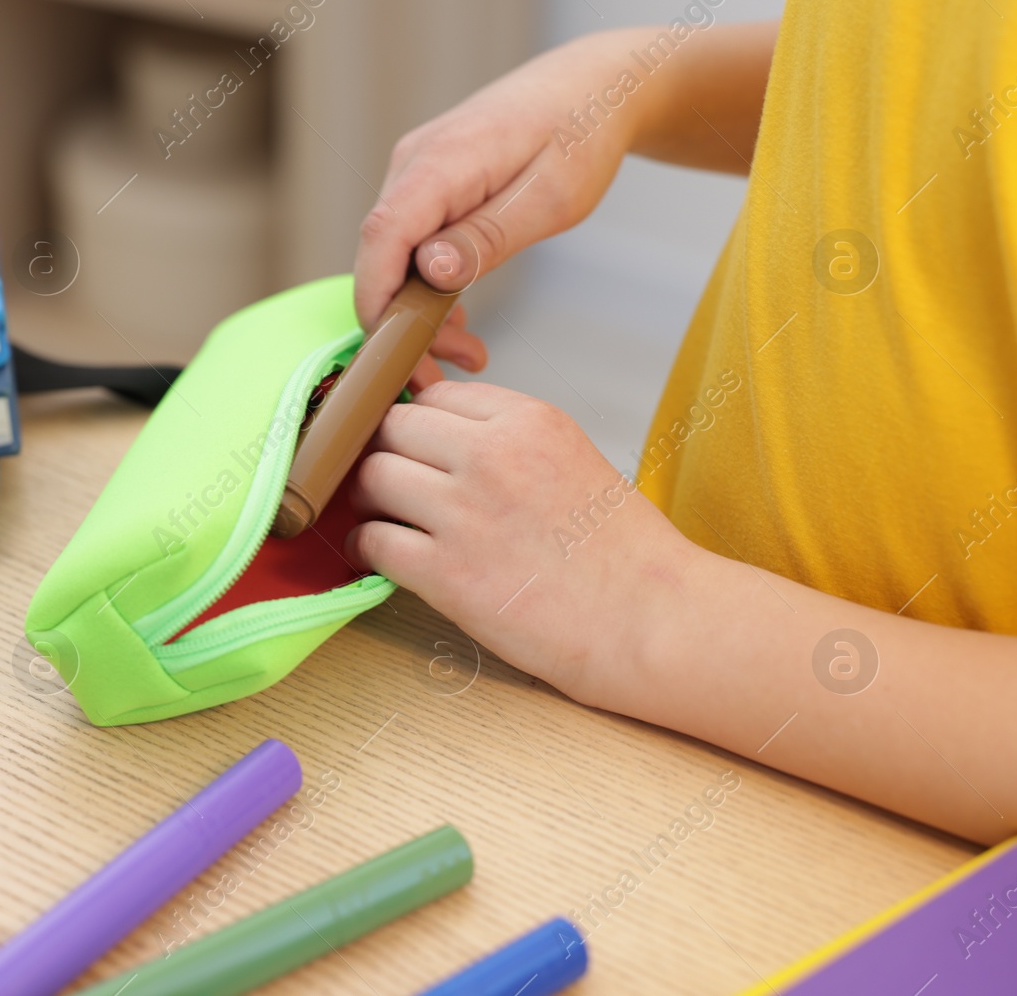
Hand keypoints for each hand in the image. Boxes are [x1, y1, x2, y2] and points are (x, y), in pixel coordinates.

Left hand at [345, 380, 696, 706]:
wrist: (650, 621)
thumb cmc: (621, 553)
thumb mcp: (572, 459)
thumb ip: (508, 438)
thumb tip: (443, 428)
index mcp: (528, 421)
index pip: (435, 396)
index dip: (418, 424)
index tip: (413, 447)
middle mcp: (491, 455)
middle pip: (392, 427)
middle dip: (384, 452)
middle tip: (390, 483)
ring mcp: (464, 512)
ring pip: (372, 477)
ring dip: (368, 498)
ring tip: (383, 517)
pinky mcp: (446, 572)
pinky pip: (372, 540)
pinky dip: (366, 548)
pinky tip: (380, 557)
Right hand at [354, 29, 660, 384]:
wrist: (594, 86)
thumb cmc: (581, 134)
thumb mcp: (549, 198)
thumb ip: (485, 237)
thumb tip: (426, 272)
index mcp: (442, 161)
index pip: (381, 236)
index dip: (376, 300)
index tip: (391, 354)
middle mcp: (413, 163)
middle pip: (381, 255)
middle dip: (404, 322)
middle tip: (449, 371)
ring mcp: (415, 172)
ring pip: (395, 255)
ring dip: (420, 310)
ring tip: (470, 351)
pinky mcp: (426, 185)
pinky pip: (411, 244)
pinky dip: (429, 286)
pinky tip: (460, 318)